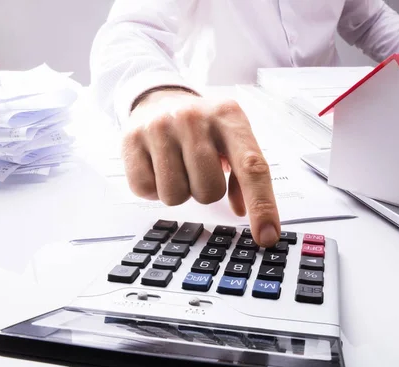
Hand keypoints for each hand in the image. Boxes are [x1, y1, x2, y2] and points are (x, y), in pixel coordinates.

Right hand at [123, 89, 280, 246]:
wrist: (159, 98)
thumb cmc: (203, 125)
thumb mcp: (231, 137)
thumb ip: (244, 172)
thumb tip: (243, 210)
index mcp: (229, 116)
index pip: (251, 167)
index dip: (262, 205)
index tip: (267, 236)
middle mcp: (194, 118)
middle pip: (209, 191)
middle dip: (206, 192)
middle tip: (199, 170)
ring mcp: (160, 127)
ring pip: (176, 196)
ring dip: (180, 191)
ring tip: (178, 166)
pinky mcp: (131, 140)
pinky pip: (146, 191)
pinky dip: (153, 189)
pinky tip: (157, 166)